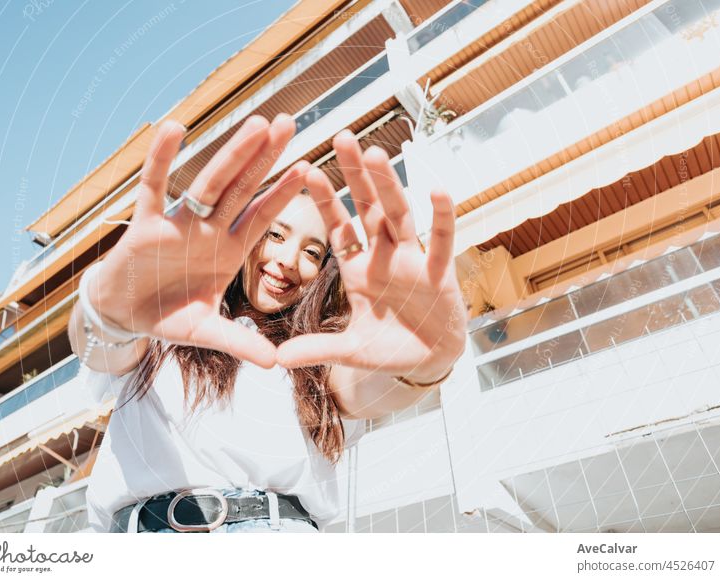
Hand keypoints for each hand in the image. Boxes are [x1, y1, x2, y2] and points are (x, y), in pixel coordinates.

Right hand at [87, 114, 309, 367]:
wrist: (124, 314)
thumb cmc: (168, 315)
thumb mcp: (207, 332)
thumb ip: (240, 342)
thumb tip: (276, 364)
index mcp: (228, 250)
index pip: (262, 216)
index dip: (283, 193)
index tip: (310, 168)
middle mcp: (209, 230)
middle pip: (242, 187)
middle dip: (265, 157)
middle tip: (289, 122)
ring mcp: (179, 223)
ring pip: (209, 182)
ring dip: (232, 154)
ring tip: (256, 123)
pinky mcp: (146, 224)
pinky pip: (153, 186)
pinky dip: (160, 158)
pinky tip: (172, 127)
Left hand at [275, 130, 466, 380]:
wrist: (429, 362)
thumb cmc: (390, 350)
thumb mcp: (350, 351)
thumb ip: (317, 349)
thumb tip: (277, 358)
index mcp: (359, 270)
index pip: (339, 227)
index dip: (325, 200)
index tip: (305, 170)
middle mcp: (385, 256)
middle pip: (368, 208)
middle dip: (356, 175)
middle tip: (342, 137)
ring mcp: (413, 260)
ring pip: (400, 215)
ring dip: (389, 185)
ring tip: (376, 153)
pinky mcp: (440, 272)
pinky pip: (441, 240)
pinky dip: (442, 217)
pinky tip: (437, 189)